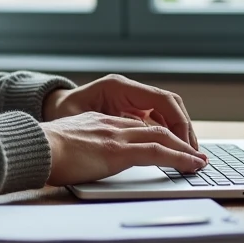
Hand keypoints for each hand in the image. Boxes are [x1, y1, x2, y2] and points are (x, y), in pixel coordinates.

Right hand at [41, 112, 206, 185]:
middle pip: (153, 128)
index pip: (134, 124)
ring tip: (200, 160)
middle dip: (177, 139)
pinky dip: (180, 158)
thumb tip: (76, 160)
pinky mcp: (119, 150)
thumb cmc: (42, 151)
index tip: (166, 143)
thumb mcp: (64, 143)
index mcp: (97, 122)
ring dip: (185, 149)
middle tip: (193, 152)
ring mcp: (116, 136)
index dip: (154, 134)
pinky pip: (158, 152)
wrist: (34, 147)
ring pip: (162, 137)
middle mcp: (110, 124)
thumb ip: (78, 147)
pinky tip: (192, 165)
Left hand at [43, 74, 199, 149]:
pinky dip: (167, 134)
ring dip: (179, 133)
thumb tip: (135, 137)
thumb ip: (107, 127)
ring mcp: (130, 99)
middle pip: (169, 105)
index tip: (186, 145)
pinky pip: (156, 120)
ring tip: (188, 155)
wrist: (49, 113)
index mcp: (118, 87)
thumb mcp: (80, 120)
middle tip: (194, 154)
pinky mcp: (130, 111)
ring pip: (166, 113)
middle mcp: (128, 90)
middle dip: (184, 129)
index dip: (178, 123)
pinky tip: (171, 151)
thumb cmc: (61, 116)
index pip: (161, 100)